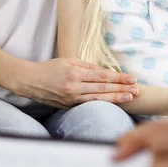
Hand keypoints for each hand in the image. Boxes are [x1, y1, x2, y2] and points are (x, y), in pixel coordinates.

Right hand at [11, 57, 138, 107]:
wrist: (30, 81)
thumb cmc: (50, 68)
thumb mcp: (69, 60)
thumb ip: (88, 65)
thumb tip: (105, 71)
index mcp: (75, 73)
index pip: (102, 76)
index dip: (118, 78)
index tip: (132, 78)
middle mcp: (74, 87)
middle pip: (103, 89)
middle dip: (122, 89)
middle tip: (136, 90)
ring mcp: (72, 98)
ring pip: (98, 99)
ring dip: (116, 98)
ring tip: (130, 97)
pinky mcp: (69, 106)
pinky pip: (89, 104)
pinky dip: (103, 104)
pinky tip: (114, 103)